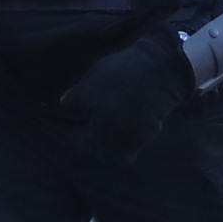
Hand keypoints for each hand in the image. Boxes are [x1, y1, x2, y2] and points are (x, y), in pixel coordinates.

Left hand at [56, 40, 190, 158]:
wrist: (160, 67)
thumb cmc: (129, 66)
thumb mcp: (99, 69)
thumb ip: (81, 89)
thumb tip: (62, 104)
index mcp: (86, 96)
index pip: (68, 109)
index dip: (80, 112)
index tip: (90, 114)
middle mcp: (99, 114)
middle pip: (90, 142)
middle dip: (94, 144)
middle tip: (99, 147)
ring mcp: (119, 125)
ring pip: (107, 153)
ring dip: (110, 154)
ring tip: (113, 153)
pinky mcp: (139, 134)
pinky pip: (126, 155)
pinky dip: (126, 155)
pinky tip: (128, 153)